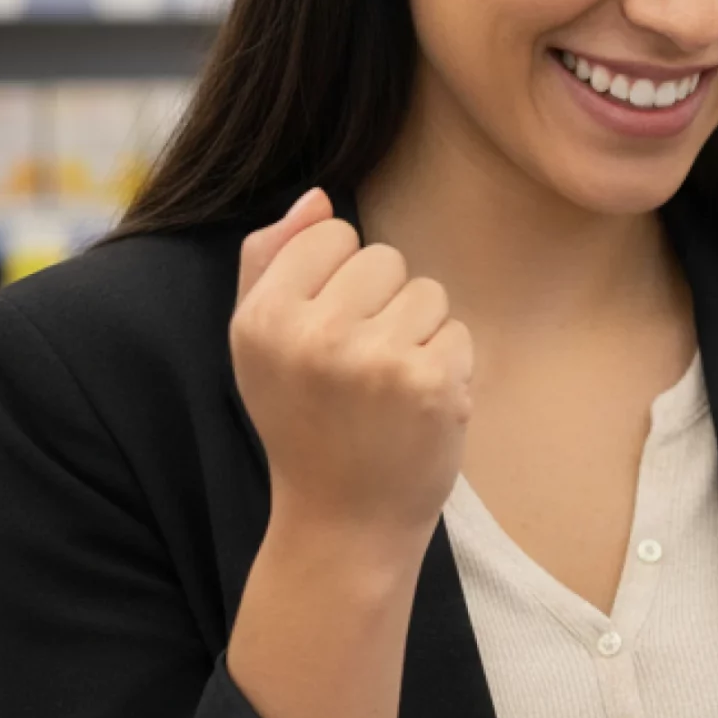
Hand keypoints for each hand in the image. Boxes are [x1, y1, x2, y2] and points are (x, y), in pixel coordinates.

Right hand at [230, 188, 473, 547]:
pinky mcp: (430, 383)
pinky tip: (417, 407)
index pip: (333, 234)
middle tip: (360, 368)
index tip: (328, 331)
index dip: (341, 280)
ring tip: (388, 388)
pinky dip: (448, 366)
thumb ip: (273, 261)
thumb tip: (320, 197)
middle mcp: (314, 334)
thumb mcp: (259, 343)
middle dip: (383, 305)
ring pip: (428, 292)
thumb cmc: (304, 421)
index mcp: (263, 317)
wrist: (343, 520)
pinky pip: (458, 332)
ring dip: (420, 334)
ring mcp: (375, 359)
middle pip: (385, 258)